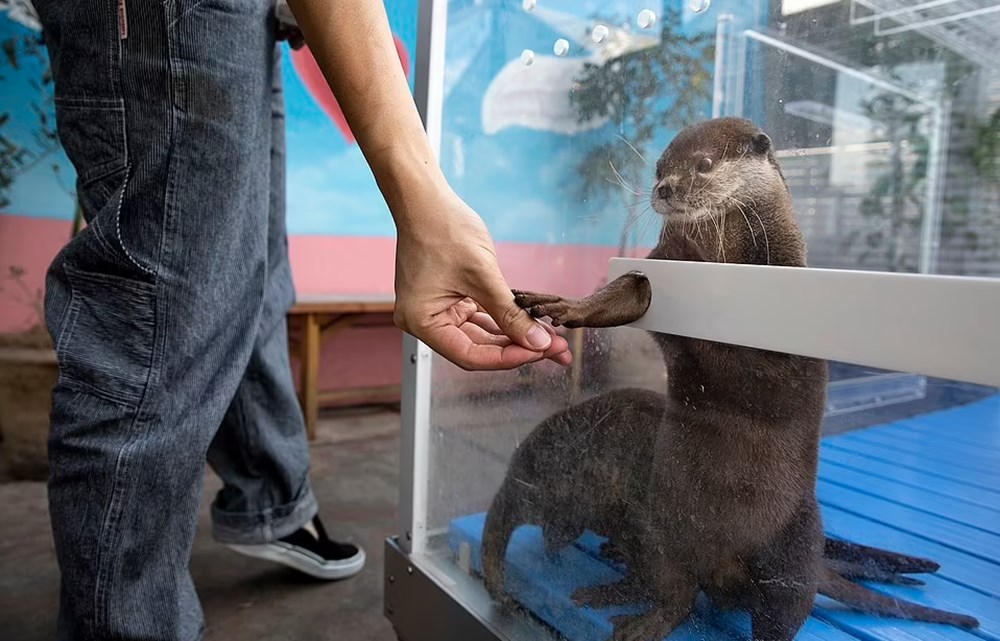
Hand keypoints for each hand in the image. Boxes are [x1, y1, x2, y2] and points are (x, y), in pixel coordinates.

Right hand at [393, 189, 571, 370]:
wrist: (426, 199)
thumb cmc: (444, 230)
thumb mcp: (483, 276)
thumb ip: (511, 314)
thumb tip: (539, 343)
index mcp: (422, 322)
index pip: (471, 356)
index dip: (508, 358)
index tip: (541, 351)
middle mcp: (425, 322)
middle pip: (478, 349)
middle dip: (518, 348)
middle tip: (556, 348)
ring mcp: (437, 310)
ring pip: (482, 335)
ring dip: (515, 337)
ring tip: (551, 338)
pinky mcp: (449, 299)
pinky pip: (479, 318)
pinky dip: (504, 321)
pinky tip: (531, 324)